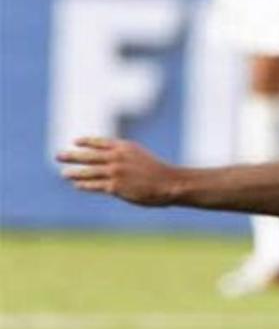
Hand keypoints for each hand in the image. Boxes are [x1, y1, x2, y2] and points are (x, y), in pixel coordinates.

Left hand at [57, 137, 178, 206]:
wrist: (170, 183)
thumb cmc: (158, 171)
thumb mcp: (140, 155)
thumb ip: (124, 155)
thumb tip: (109, 158)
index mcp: (123, 147)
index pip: (99, 142)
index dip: (85, 142)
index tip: (75, 142)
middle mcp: (116, 157)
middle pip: (88, 156)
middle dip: (72, 156)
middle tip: (58, 156)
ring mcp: (115, 172)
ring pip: (88, 171)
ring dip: (74, 172)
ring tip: (64, 173)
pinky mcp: (116, 187)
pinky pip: (95, 185)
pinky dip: (84, 185)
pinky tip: (77, 185)